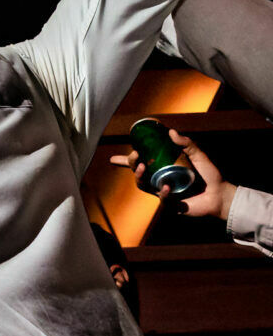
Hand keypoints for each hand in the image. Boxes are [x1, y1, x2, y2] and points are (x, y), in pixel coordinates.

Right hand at [109, 128, 237, 220]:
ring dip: (139, 177)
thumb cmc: (210, 176)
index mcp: (163, 168)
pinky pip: (161, 198)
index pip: (141, 163)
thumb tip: (171, 132)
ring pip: (143, 185)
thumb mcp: (199, 156)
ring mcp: (163, 191)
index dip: (126, 162)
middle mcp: (159, 179)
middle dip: (131, 164)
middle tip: (135, 157)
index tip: (114, 158)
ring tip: (141, 168)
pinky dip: (162, 192)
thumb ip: (187, 144)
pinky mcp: (170, 203)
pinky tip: (166, 187)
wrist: (221, 195)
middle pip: (137, 172)